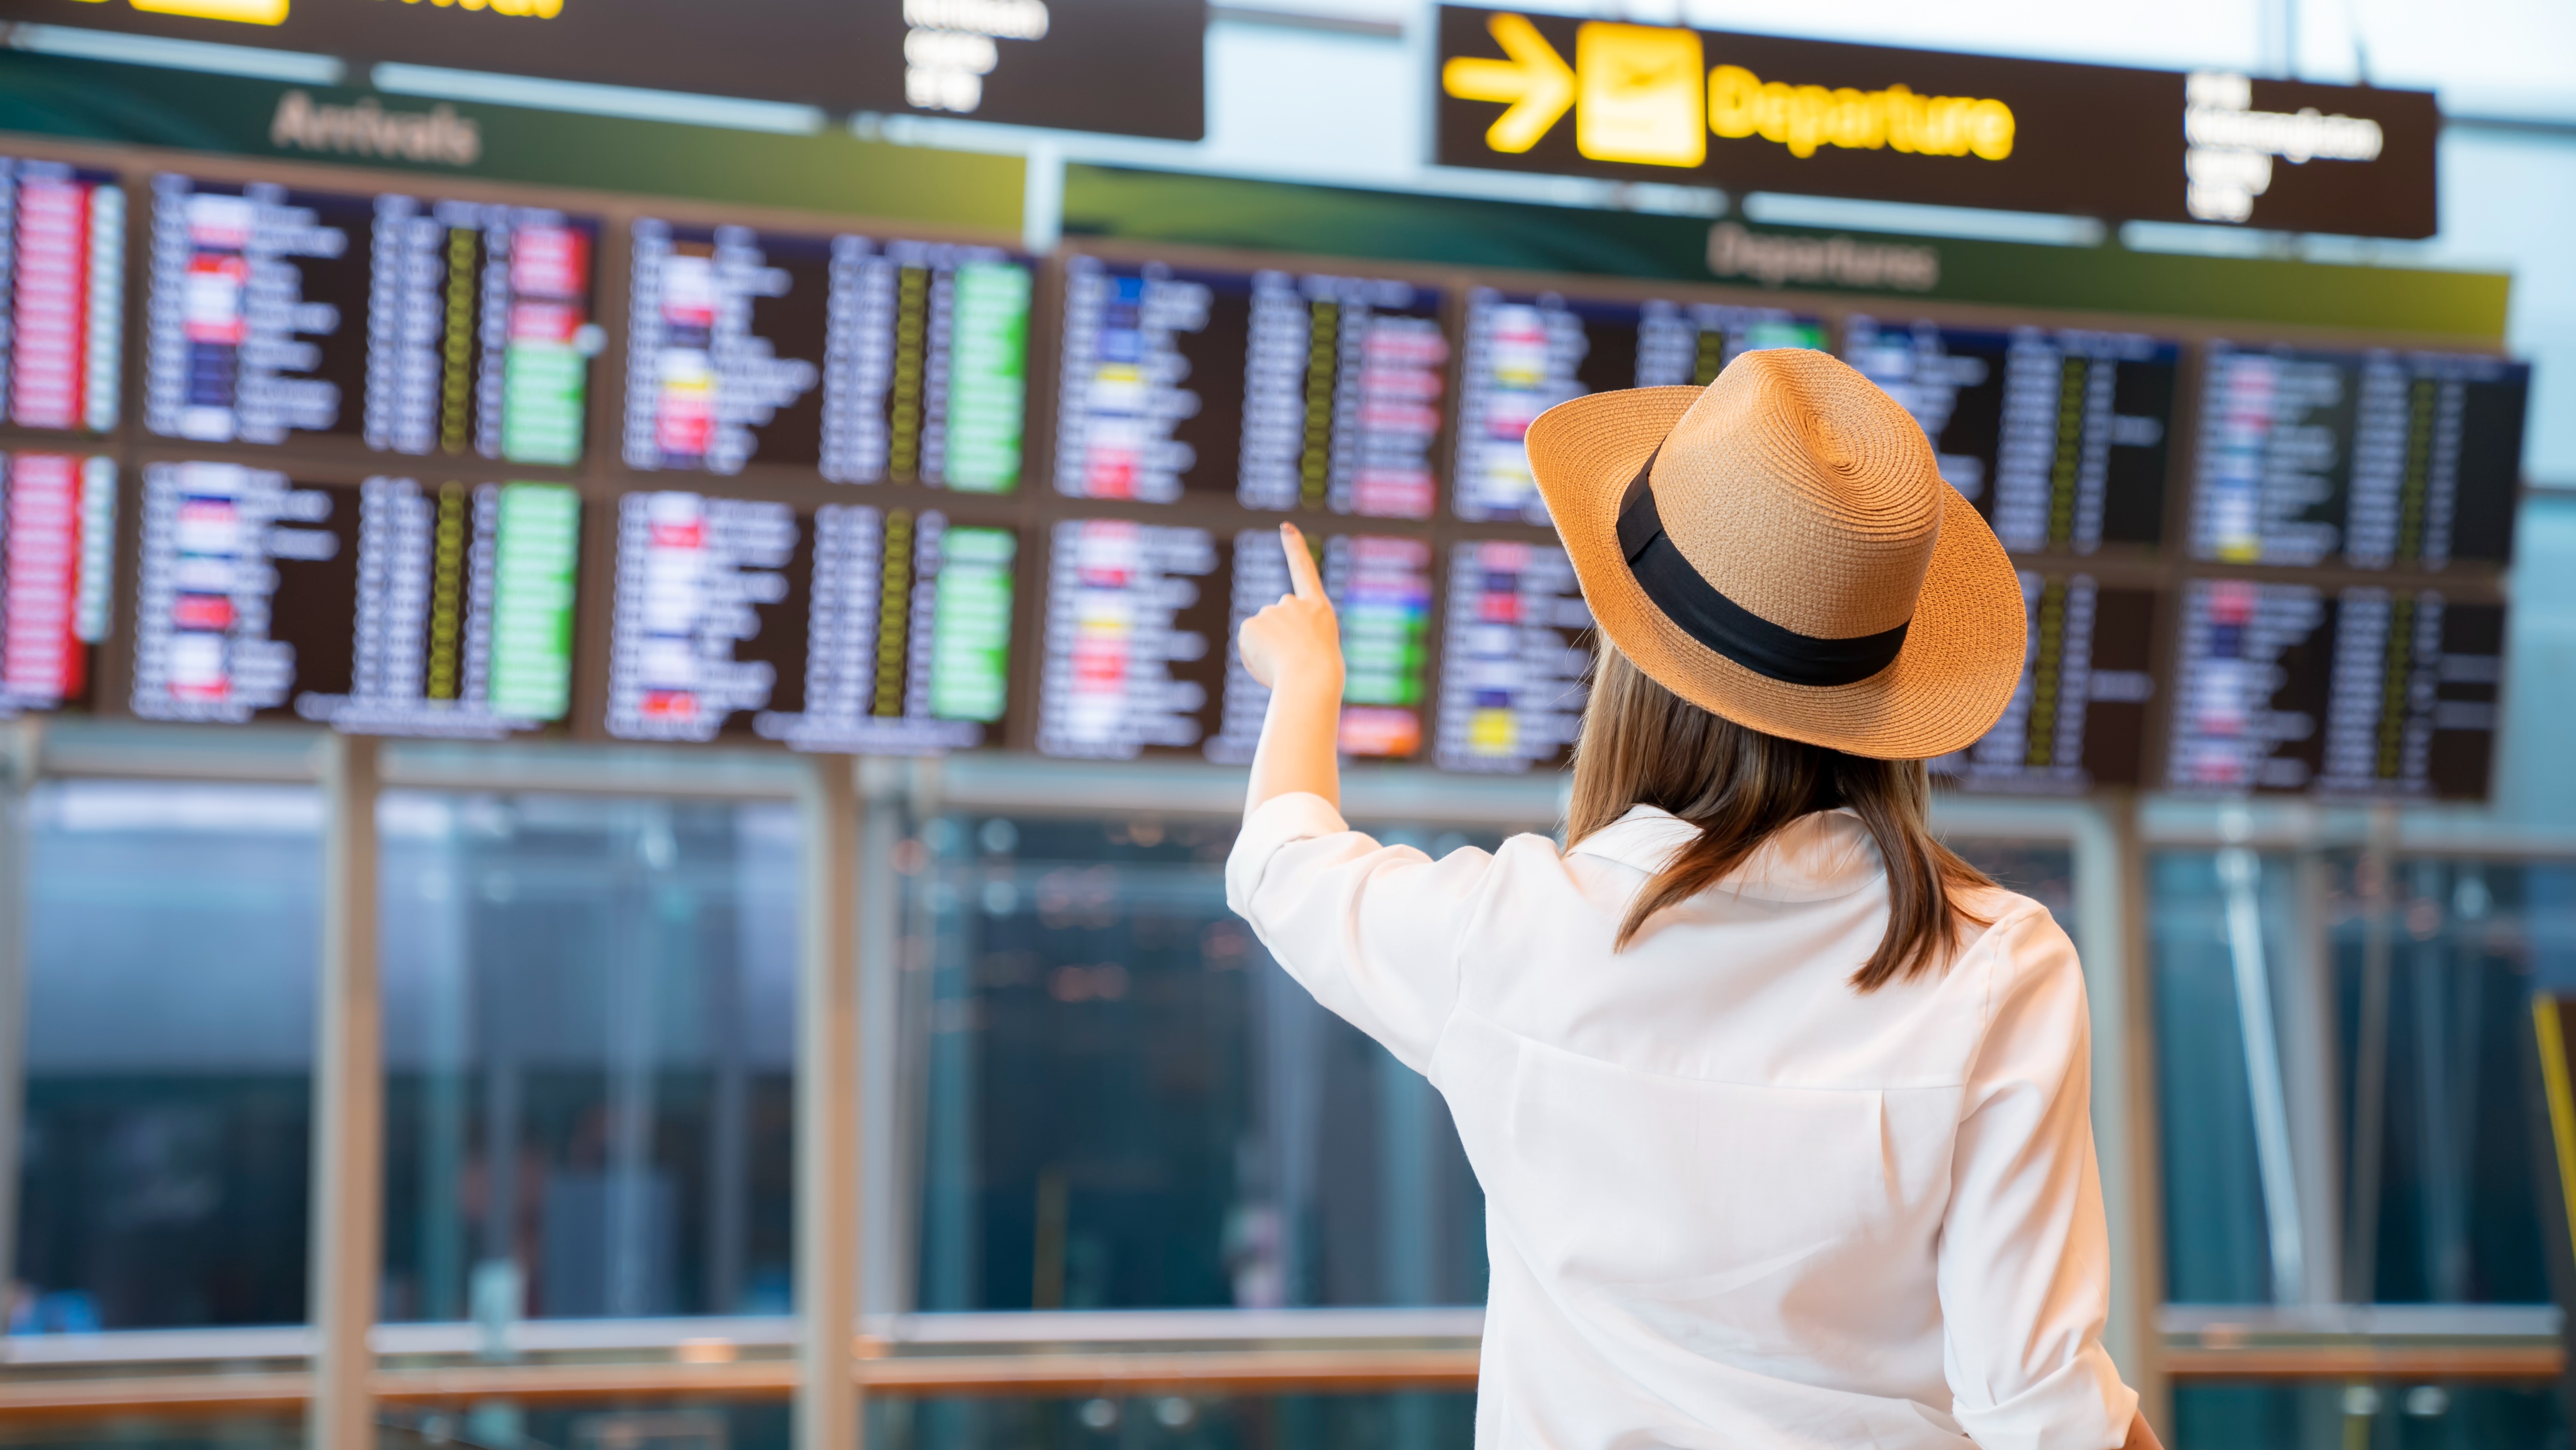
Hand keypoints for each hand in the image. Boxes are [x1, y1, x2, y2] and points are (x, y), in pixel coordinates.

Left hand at [1238, 524, 1342, 691]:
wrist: (1311, 679)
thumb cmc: (1319, 677)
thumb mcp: (1316, 652)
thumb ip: (1295, 638)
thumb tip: (1269, 639)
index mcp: (1318, 608)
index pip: (1304, 570)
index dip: (1294, 547)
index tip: (1285, 527)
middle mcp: (1294, 603)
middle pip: (1279, 619)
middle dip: (1281, 637)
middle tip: (1294, 659)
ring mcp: (1272, 611)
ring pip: (1263, 632)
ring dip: (1269, 648)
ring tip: (1285, 664)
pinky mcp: (1252, 624)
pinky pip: (1249, 641)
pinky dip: (1255, 654)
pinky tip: (1269, 663)